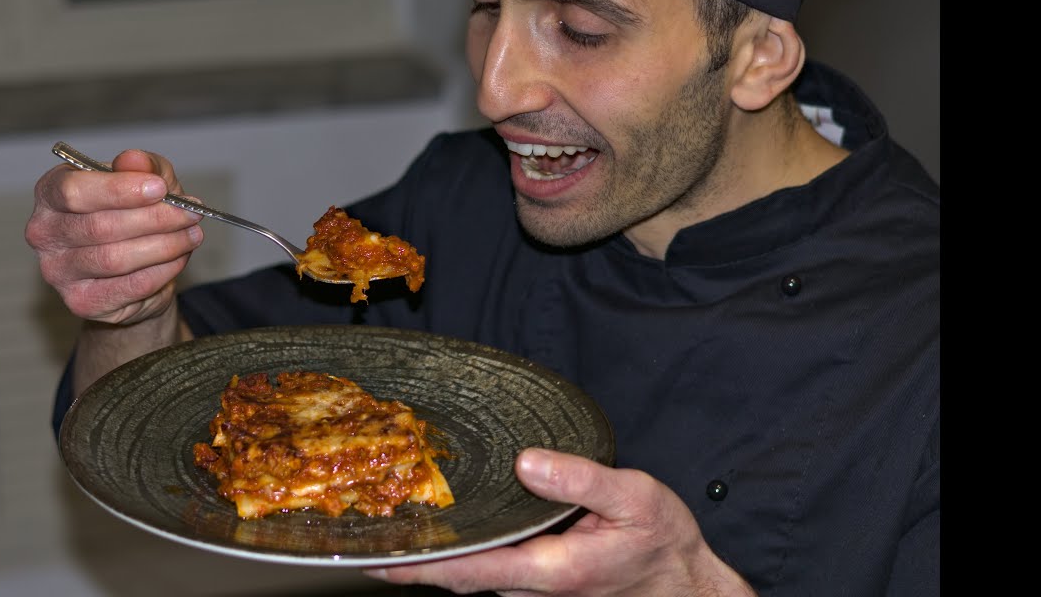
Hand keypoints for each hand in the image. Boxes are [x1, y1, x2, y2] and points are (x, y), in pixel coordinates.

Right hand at [25, 148, 203, 326]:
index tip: (159, 188)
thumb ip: (143, 166)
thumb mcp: (145, 179)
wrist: (136, 266)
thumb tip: (134, 160)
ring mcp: (58, 272)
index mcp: (50, 194)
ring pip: (116, 259)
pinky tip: (179, 257)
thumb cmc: (134, 213)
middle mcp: (45, 233)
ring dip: (165, 245)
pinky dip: (162, 271)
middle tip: (190, 213)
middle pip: (100, 226)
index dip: (119, 190)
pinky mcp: (81, 302)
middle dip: (155, 219)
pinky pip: (129, 286)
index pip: (73, 191)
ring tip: (192, 234)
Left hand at [364, 448, 756, 596]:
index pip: (469, 571)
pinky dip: (456, 556)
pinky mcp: (538, 582)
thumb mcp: (635, 497)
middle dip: (409, 559)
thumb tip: (525, 462)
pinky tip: (436, 532)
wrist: (685, 585)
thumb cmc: (662, 544)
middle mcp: (534, 587)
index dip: (418, 567)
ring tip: (386, 524)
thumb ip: (580, 478)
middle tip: (361, 533)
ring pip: (470, 576)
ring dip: (429, 557)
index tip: (375, 559)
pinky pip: (488, 570)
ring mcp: (534, 589)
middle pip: (457, 577)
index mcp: (551, 569)